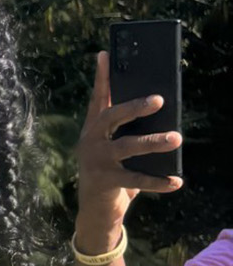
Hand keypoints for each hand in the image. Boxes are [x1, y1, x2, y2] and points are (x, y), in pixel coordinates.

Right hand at [73, 52, 182, 253]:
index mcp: (93, 129)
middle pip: (110, 117)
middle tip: (159, 100)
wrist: (95, 211)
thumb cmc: (112, 173)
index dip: (102, 77)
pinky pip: (136, 180)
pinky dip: (158, 181)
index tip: (106, 54)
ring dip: (153, 142)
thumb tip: (161, 110)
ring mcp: (95, 161)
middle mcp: (90, 141)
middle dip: (134, 107)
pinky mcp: (104, 182)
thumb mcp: (116, 149)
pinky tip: (176, 181)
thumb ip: (129, 131)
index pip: (98, 98)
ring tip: (176, 138)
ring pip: (126, 147)